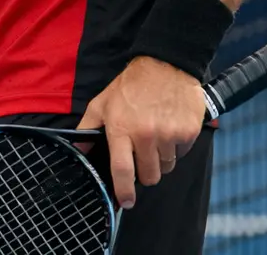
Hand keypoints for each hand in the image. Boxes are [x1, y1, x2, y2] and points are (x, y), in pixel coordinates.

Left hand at [76, 56, 205, 209]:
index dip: (124, 191)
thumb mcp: (101, 103)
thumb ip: (87, 128)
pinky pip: (182, 153)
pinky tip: (169, 128)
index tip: (126, 202)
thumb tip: (78, 151)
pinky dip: (176, 146)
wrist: (165, 65)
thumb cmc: (130, 86)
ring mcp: (169, 135)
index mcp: (121, 130)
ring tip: (155, 135)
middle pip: (149, 175)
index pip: (122, 170)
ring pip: (167, 166)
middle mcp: (146, 135)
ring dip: (161, 158)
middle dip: (145, 171)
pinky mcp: (188, 133)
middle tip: (142, 153)